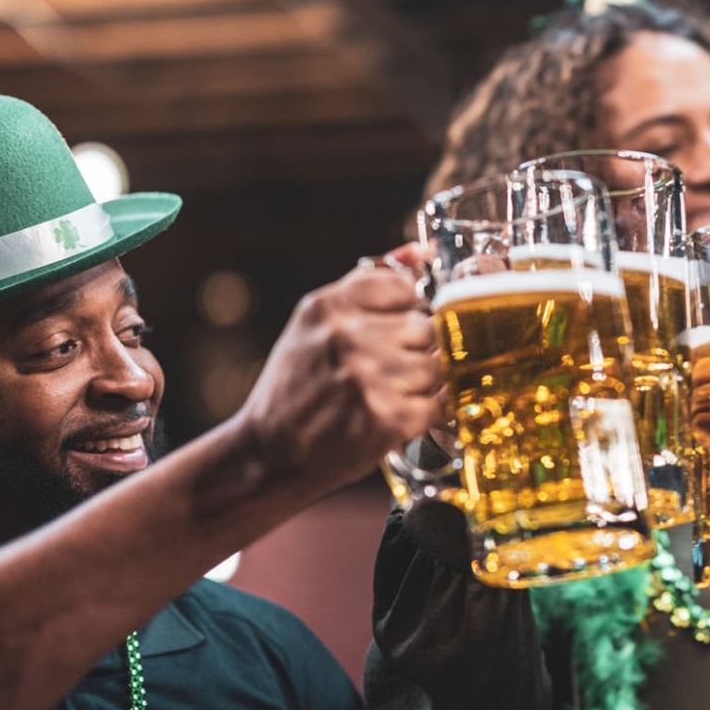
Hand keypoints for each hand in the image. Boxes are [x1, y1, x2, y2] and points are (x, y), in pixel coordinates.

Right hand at [236, 257, 443, 498]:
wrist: (267, 455)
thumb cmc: (295, 388)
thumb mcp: (313, 326)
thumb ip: (365, 286)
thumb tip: (420, 253)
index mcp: (329, 306)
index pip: (405, 286)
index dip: (409, 310)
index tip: (397, 330)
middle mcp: (347, 336)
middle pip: (428, 325)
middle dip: (421, 348)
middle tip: (396, 370)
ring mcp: (368, 378)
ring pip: (439, 365)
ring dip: (427, 383)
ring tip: (396, 395)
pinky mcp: (387, 419)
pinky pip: (441, 404)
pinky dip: (435, 412)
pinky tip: (409, 415)